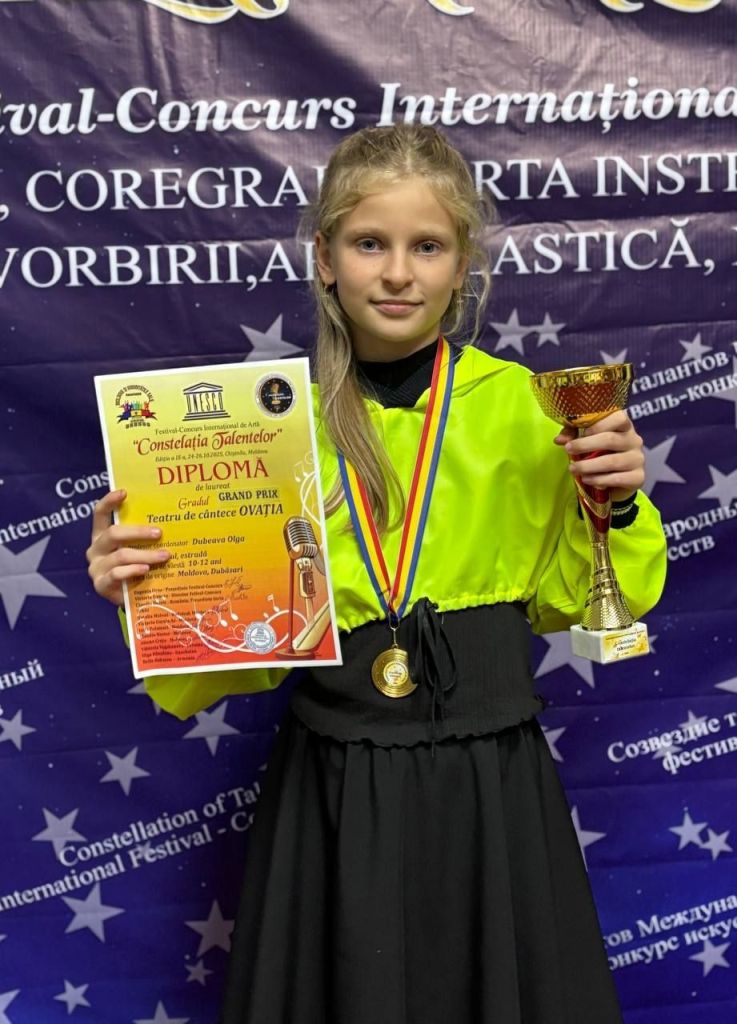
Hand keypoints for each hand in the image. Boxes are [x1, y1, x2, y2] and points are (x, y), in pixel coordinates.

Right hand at [86, 489, 169, 605]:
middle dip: (138, 532)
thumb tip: (170, 521)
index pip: (99, 514)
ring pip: (120, 555)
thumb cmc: (137, 568)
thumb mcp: (138, 549)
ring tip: (164, 555)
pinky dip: (133, 570)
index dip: (109, 501)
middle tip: (159, 532)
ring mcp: (96, 567)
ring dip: (145, 554)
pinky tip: (146, 570)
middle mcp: (95, 549)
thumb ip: (143, 538)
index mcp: (101, 536)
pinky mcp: (101, 585)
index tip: (124, 492)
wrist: (132, 599)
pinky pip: (117, 574)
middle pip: (113, 534)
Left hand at [553, 410, 644, 501]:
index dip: (598, 424)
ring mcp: (638, 459)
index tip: (581, 432)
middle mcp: (634, 440)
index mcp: (624, 426)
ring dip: (588, 465)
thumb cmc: (601, 454)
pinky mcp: (638, 477)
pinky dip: (599, 480)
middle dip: (585, 445)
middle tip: (568, 450)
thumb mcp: (586, 441)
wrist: (617, 483)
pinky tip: (587, 479)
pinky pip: (617, 478)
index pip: (618, 417)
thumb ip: (573, 435)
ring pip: (612, 461)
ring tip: (573, 468)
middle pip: (610, 439)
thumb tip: (559, 440)